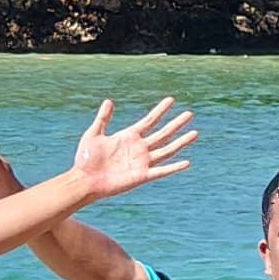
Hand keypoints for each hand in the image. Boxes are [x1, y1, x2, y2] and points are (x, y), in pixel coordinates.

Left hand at [68, 97, 197, 200]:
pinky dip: (174, 167)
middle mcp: (139, 148)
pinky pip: (162, 170)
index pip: (149, 120)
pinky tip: (186, 162)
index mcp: (129, 136)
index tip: (171, 100)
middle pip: (163, 133)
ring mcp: (142, 162)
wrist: (84, 180)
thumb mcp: (93, 134)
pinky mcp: (142, 176)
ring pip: (167, 149)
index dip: (160, 110)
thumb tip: (109, 101)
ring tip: (194, 133)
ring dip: (181, 142)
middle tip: (189, 113)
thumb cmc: (85, 159)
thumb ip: (103, 118)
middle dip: (176, 123)